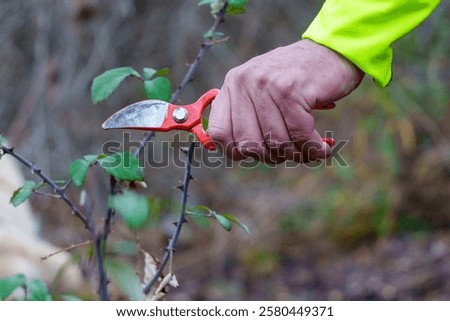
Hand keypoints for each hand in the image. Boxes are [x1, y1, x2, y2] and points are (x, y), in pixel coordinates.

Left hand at [208, 39, 363, 162]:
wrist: (331, 52)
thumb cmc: (296, 81)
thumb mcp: (261, 90)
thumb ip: (246, 116)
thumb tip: (238, 154)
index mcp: (233, 84)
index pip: (218, 133)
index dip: (236, 152)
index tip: (255, 154)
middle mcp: (245, 82)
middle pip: (248, 144)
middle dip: (271, 156)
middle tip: (288, 153)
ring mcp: (268, 85)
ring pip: (277, 142)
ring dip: (296, 154)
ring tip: (308, 150)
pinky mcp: (292, 90)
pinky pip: (300, 135)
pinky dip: (313, 149)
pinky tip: (322, 149)